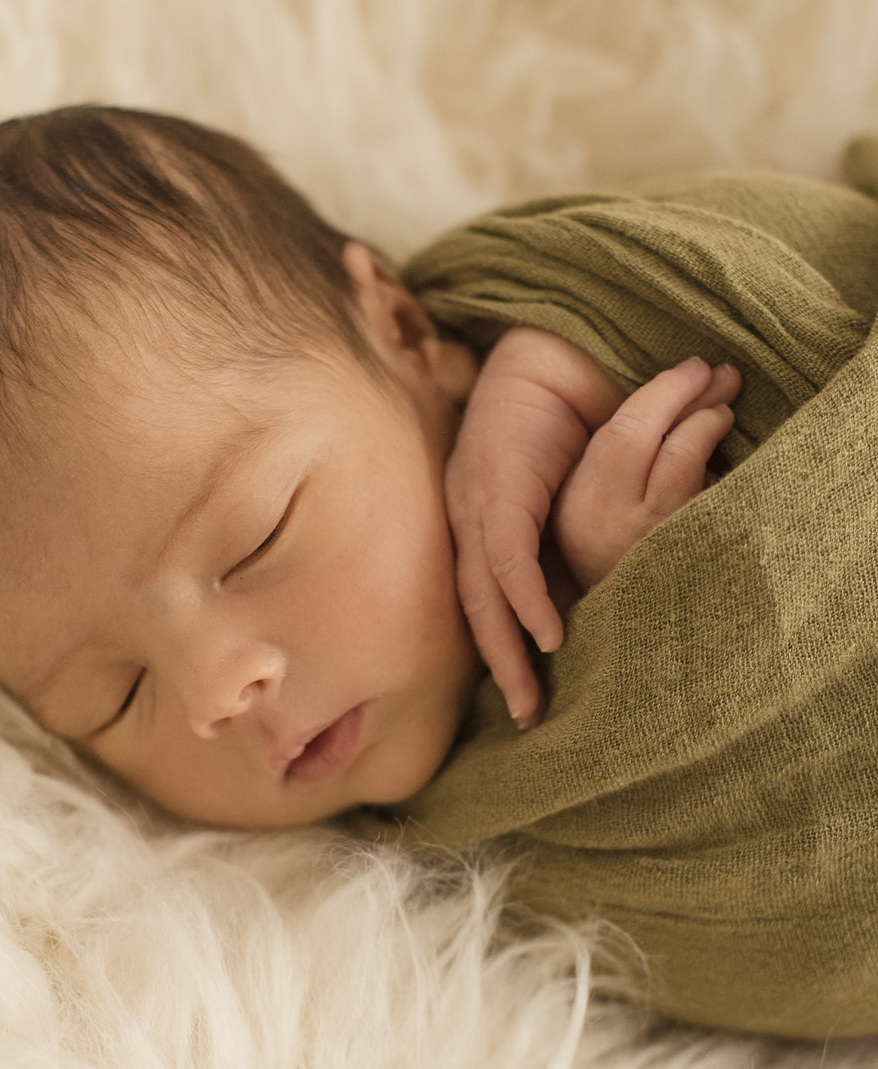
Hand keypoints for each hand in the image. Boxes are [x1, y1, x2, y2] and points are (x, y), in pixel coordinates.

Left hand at [446, 331, 616, 729]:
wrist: (552, 348)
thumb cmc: (564, 413)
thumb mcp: (566, 485)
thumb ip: (570, 531)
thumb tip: (601, 577)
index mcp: (478, 521)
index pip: (483, 601)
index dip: (503, 648)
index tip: (530, 695)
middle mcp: (467, 520)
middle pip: (475, 611)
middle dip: (503, 668)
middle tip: (530, 720)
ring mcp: (475, 504)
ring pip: (484, 596)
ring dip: (509, 651)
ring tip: (533, 698)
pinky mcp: (496, 487)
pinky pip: (507, 557)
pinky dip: (526, 599)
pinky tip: (548, 633)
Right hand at [552, 357, 740, 590]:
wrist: (624, 622)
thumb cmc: (599, 541)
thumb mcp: (586, 495)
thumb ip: (615, 451)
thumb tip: (670, 392)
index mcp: (580, 505)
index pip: (625, 432)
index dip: (666, 392)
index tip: (691, 369)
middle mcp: (614, 527)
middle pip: (663, 443)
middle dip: (695, 400)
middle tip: (721, 375)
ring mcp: (655, 546)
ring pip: (692, 468)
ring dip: (712, 428)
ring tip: (724, 408)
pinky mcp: (689, 560)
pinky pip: (712, 501)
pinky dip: (719, 471)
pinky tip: (723, 453)